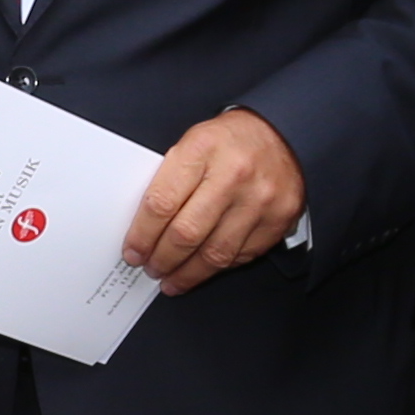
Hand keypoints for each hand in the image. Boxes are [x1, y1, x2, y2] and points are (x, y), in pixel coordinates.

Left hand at [120, 106, 306, 292]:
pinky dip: (217, 267)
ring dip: (188, 274)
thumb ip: (168, 180)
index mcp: (202, 149)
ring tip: (172, 280)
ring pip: (215, 254)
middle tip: (151, 268)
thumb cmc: (229, 140)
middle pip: (186, 233)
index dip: (142, 235)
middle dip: (162, 259)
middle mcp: (233, 174)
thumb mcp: (191, 142)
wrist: (281, 134)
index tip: (133, 251)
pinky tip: (203, 269)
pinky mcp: (278, 220)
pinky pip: (241, 256)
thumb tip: (141, 225)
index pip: (161, 203)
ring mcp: (259, 200)